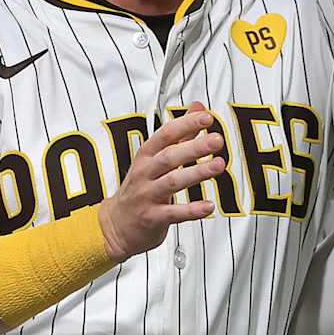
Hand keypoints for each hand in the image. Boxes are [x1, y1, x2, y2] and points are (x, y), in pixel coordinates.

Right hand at [98, 105, 226, 260]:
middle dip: (194, 147)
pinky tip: (209, 206)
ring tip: (218, 165)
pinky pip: (173, 214)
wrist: (114, 226)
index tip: (207, 117)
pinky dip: (191, 210)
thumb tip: (199, 108)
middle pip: (169, 157)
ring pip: (172, 182)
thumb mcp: (155, 159)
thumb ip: (180, 134)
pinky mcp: (152, 218)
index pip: (166, 135)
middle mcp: (144, 173)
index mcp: (146, 156)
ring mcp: (146, 196)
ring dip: (197, 173)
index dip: (185, 124)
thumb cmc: (141, 187)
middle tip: (217, 140)